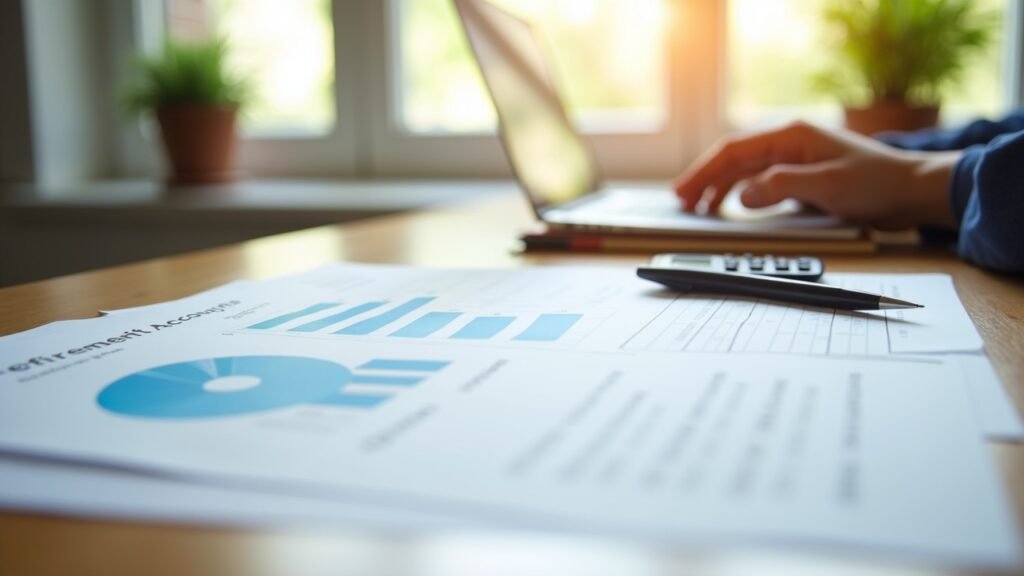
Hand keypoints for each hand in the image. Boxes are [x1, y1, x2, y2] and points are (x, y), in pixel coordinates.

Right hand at [674, 121, 960, 229]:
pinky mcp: (802, 179)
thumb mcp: (828, 185)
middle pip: (734, 160)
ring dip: (718, 188)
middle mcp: (789, 144)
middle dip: (704, 180)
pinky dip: (739, 194)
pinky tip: (729, 206)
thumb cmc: (878, 183)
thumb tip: (743, 195)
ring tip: (697, 208)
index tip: (684, 191)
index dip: (705, 171)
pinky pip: (759, 183)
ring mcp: (794, 161)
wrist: (912, 192)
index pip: (735, 150)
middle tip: (681, 202)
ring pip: (743, 172)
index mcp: (792, 136)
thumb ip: (782, 186)